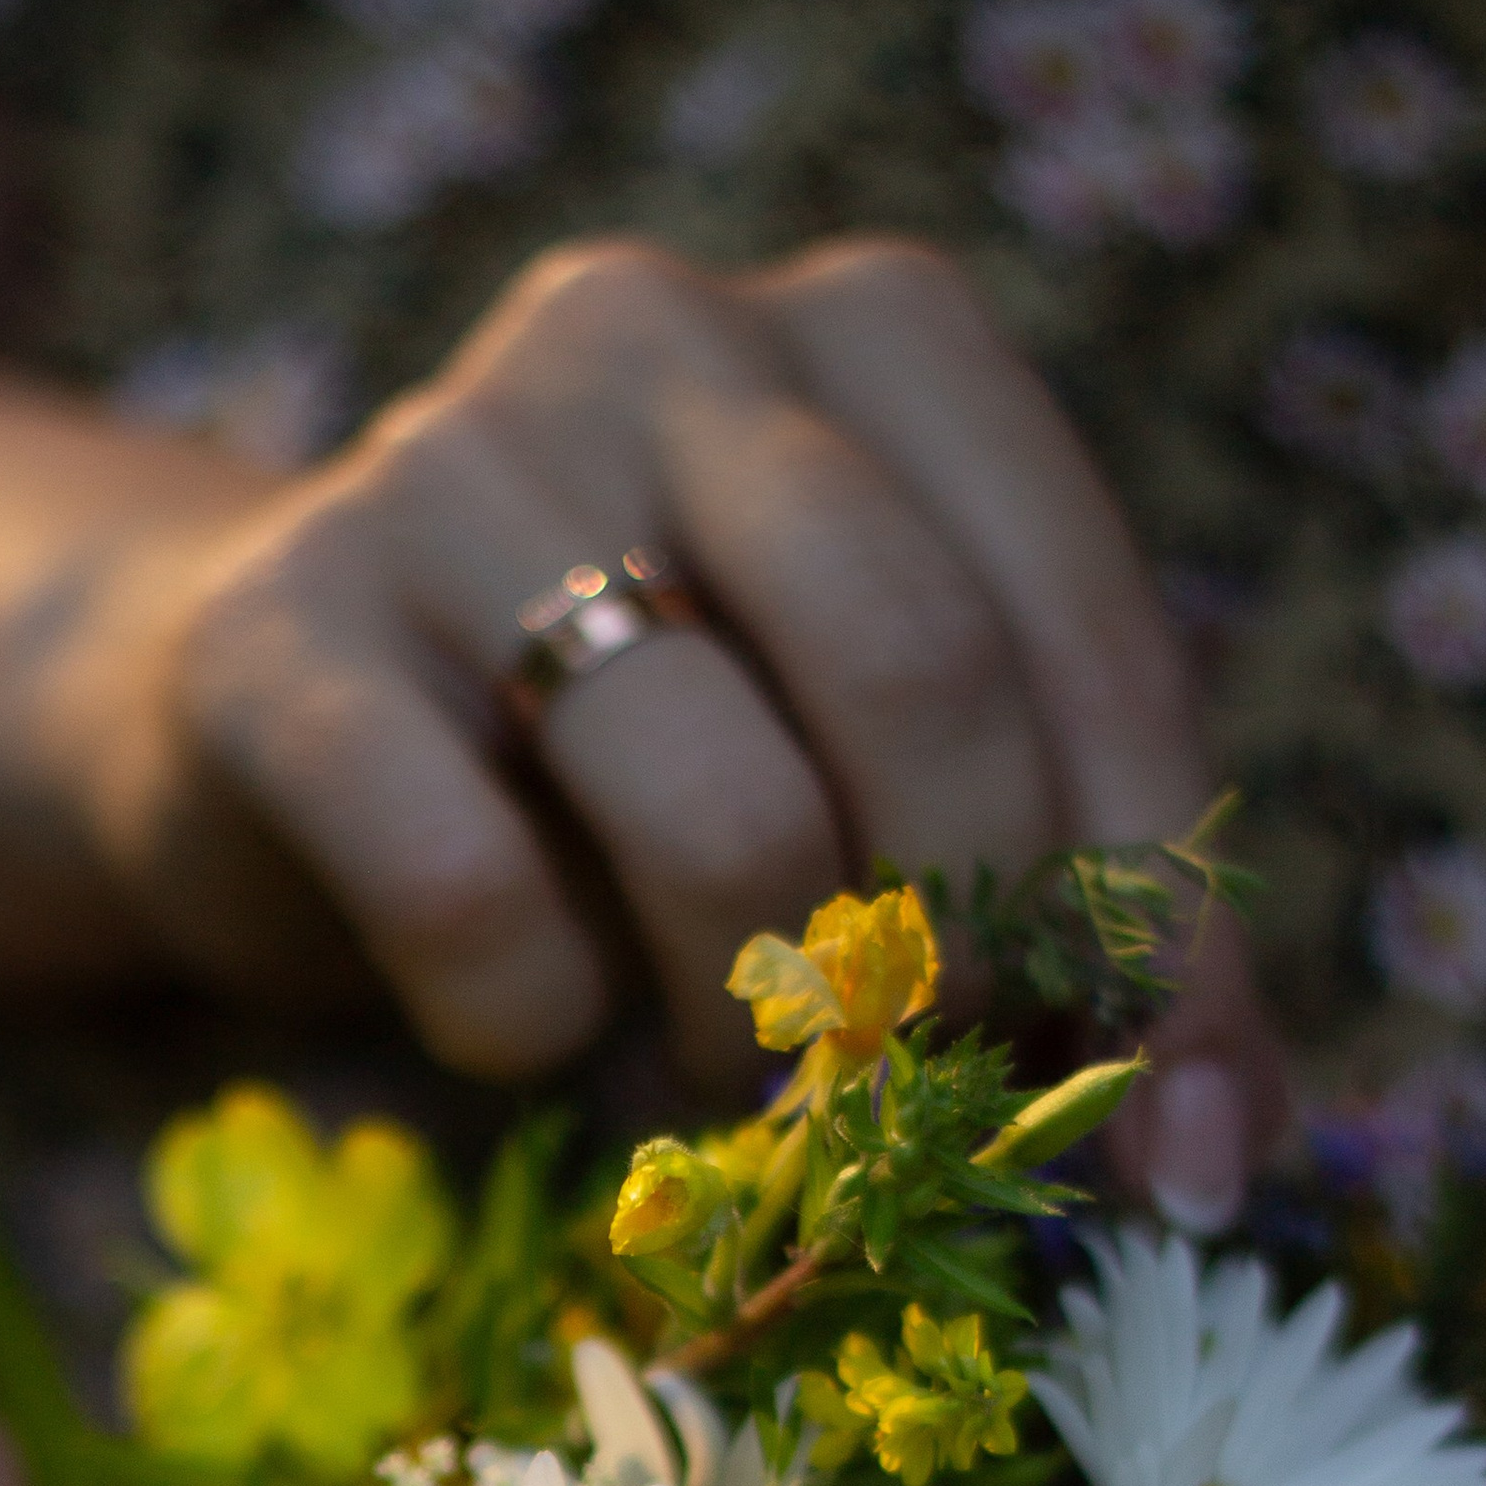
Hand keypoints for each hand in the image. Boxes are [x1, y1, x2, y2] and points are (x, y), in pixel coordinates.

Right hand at [32, 230, 1282, 1178]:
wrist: (261, 724)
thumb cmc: (633, 766)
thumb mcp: (879, 783)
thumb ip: (1067, 909)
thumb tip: (1224, 1155)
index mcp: (873, 335)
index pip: (1086, 634)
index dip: (1157, 922)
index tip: (1174, 1150)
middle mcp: (668, 330)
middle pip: (925, 675)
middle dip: (966, 954)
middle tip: (927, 1101)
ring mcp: (454, 457)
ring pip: (720, 802)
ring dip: (757, 1023)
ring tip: (726, 1074)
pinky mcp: (274, 629)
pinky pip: (471, 894)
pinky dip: (530, 1024)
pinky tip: (517, 1019)